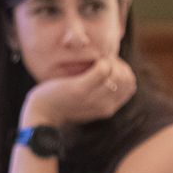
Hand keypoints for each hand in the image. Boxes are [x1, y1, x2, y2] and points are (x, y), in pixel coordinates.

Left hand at [21, 57, 136, 127]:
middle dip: (119, 64)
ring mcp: (93, 98)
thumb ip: (100, 92)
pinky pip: (102, 69)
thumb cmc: (62, 103)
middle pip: (127, 78)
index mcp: (109, 108)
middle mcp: (105, 105)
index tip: (111, 64)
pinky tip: (92, 60)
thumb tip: (110, 71)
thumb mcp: (86, 101)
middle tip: (104, 59)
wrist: (41, 115)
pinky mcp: (80, 90)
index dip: (125, 70)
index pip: (130, 85)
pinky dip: (101, 61)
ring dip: (110, 60)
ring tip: (97, 58)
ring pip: (117, 73)